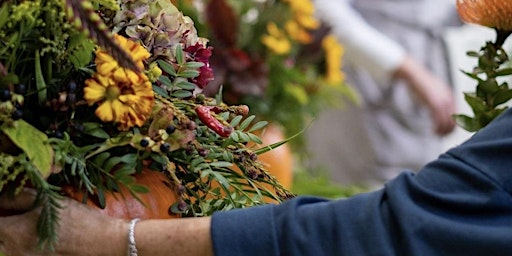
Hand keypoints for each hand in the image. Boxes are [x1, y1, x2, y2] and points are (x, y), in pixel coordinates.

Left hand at [0, 189, 126, 254]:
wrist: (102, 242)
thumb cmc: (78, 220)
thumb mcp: (48, 202)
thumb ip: (19, 197)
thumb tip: (3, 195)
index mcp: (14, 232)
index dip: (1, 208)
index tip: (7, 202)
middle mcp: (14, 251)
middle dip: (4, 221)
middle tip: (17, 211)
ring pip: (7, 245)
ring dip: (12, 233)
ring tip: (29, 222)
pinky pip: (20, 251)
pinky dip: (24, 241)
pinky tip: (38, 233)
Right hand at [394, 56, 456, 135]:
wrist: (413, 74)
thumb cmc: (418, 84)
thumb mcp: (432, 92)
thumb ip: (437, 100)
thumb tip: (436, 111)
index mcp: (449, 96)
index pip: (457, 115)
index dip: (453, 126)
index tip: (445, 132)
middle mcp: (448, 99)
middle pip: (454, 120)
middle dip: (449, 130)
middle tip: (441, 136)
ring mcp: (442, 101)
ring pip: (447, 121)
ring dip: (443, 131)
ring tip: (437, 135)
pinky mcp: (434, 103)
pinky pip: (439, 119)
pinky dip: (437, 127)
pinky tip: (433, 131)